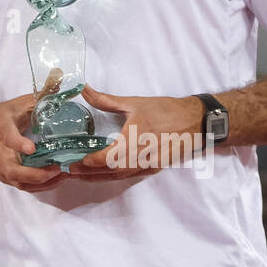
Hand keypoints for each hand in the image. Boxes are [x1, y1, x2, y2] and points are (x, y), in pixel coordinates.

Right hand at [0, 70, 72, 193]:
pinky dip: (39, 186)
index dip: (19, 144)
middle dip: (37, 173)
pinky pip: (22, 186)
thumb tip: (61, 79)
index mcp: (0, 129)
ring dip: (42, 182)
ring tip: (63, 175)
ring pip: (20, 182)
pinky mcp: (4, 176)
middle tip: (58, 169)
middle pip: (14, 170)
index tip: (31, 148)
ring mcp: (0, 167)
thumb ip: (39, 95)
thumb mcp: (15, 104)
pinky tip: (55, 180)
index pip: (8, 138)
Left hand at [73, 86, 203, 180]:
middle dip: (89, 174)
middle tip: (69, 172)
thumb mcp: (135, 102)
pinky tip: (101, 175)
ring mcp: (150, 164)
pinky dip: (114, 177)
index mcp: (136, 137)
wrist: (196, 121)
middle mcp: (143, 155)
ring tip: (80, 176)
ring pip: (120, 176)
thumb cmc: (166, 110)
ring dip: (99, 178)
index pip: (109, 157)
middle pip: (111, 171)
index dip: (90, 163)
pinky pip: (130, 176)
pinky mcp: (155, 168)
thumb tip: (84, 89)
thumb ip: (106, 100)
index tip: (73, 163)